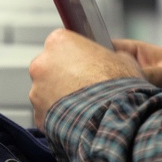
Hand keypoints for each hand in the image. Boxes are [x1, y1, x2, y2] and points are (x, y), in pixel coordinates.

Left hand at [29, 29, 143, 129]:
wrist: (112, 119)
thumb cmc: (117, 87)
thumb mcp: (124, 58)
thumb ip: (110, 54)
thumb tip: (114, 57)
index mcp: (59, 41)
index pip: (62, 43)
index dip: (77, 55)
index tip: (86, 64)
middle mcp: (41, 63)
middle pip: (50, 67)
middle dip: (64, 76)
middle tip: (85, 87)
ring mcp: (36, 90)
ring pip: (47, 92)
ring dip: (61, 97)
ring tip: (84, 106)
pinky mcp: (38, 114)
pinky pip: (48, 114)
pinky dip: (59, 117)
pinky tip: (78, 119)